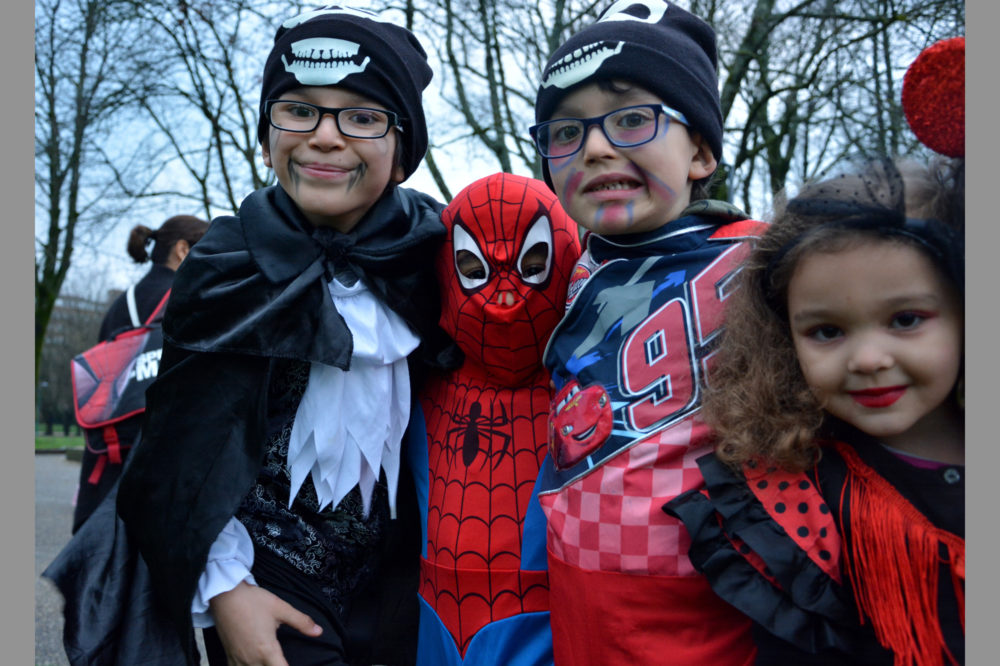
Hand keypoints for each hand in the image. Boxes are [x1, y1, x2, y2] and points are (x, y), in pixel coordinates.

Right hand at [208, 581, 322, 665]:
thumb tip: (319, 631)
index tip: (291, 663)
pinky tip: (252, 664)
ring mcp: (238, 660)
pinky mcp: (228, 656)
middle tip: (281, 660)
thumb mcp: (281, 609)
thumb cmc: (253, 601)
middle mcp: (251, 660)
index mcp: (266, 650)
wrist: (225, 595)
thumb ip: (301, 622)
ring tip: (271, 661)